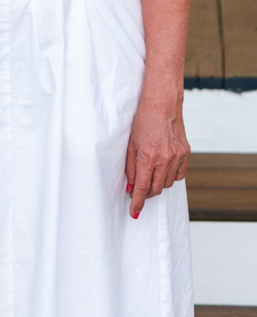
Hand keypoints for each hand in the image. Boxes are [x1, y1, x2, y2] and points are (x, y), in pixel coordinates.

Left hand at [125, 99, 189, 218]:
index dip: (137, 202)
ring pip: (167, 184)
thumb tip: (130, 187)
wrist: (162, 104)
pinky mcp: (186, 154)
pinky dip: (170, 177)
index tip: (134, 212)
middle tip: (138, 188)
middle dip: (146, 193)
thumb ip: (130, 167)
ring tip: (150, 174)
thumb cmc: (142, 121)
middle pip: (155, 189)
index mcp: (147, 156)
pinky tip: (163, 169)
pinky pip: (179, 176)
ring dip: (157, 184)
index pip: (141, 188)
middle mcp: (164, 158)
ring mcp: (177, 157)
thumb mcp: (130, 143)